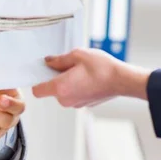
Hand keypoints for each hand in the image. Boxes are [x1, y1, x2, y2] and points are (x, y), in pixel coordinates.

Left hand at [32, 48, 150, 106]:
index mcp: (60, 88)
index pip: (37, 90)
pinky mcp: (85, 104)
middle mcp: (65, 100)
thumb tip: (48, 61)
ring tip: (80, 70)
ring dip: (66, 81)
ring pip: (63, 92)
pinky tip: (86, 77)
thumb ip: (58, 59)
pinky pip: (73, 94)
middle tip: (67, 65)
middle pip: (50, 89)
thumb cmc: (102, 68)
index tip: (42, 71)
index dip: (37, 80)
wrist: (123, 80)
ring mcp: (76, 104)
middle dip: (55, 77)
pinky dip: (76, 86)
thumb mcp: (77, 55)